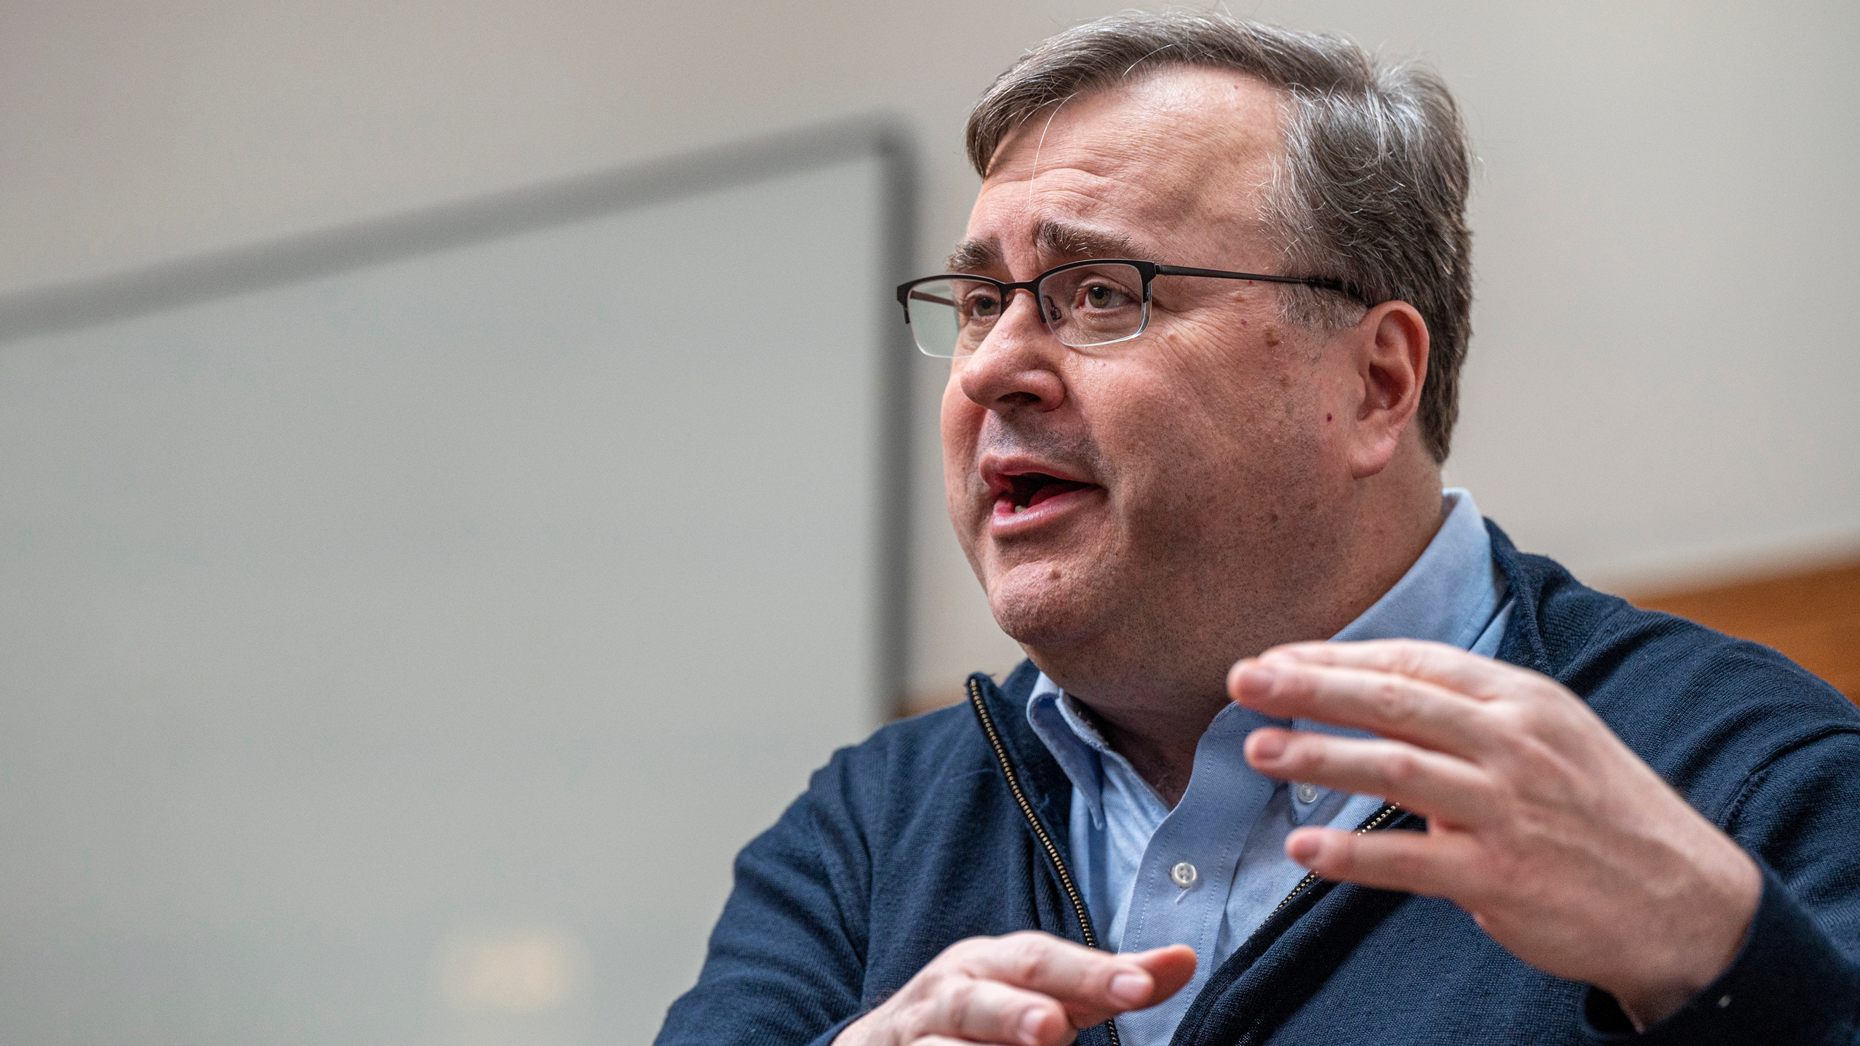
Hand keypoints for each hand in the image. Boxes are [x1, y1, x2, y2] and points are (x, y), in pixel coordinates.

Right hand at [834, 931, 1194, 1045]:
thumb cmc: (981, 1018)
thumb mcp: (1040, 993)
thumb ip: (1102, 983)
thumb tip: (1185, 959)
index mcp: (990, 965)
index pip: (1041, 960)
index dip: (1089, 971)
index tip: (1141, 986)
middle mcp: (950, 992)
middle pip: (983, 997)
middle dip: (1017, 1011)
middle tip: (1053, 1027)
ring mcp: (918, 1037)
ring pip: (941, 1045)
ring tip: (1031, 1045)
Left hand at [1227, 640, 1759, 1029]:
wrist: (1683, 900)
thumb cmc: (1599, 811)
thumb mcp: (1549, 734)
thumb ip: (1470, 712)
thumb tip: (1378, 692)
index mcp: (1519, 699)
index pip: (1410, 664)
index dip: (1336, 659)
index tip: (1276, 658)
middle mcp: (1512, 743)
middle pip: (1393, 702)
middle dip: (1311, 687)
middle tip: (1244, 680)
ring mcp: (1507, 809)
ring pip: (1396, 769)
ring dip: (1319, 757)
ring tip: (1259, 750)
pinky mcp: (1501, 876)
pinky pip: (1411, 860)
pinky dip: (1353, 854)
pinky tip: (1304, 847)